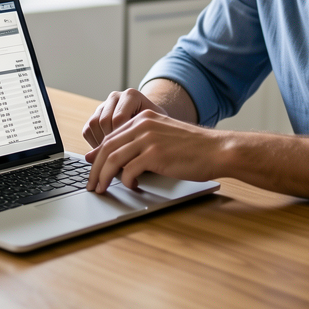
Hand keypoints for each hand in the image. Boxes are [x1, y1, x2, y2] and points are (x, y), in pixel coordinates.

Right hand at [82, 88, 166, 148]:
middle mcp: (115, 97)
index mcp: (131, 95)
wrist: (150, 120)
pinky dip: (94, 143)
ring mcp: (104, 105)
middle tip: (120, 155)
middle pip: (104, 121)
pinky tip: (107, 152)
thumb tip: (135, 155)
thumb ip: (146, 135)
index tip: (129, 152)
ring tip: (113, 154)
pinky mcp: (95, 115)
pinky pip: (87, 130)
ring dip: (101, 143)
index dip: (122, 138)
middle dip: (111, 142)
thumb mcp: (156, 127)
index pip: (118, 118)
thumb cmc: (155, 125)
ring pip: (93, 125)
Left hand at [85, 111, 229, 191]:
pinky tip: (132, 187)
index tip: (91, 170)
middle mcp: (143, 125)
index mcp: (143, 119)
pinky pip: (129, 170)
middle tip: (91, 185)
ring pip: (113, 159)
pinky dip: (126, 182)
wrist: (217, 150)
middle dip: (95, 169)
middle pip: (107, 148)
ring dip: (104, 177)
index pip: (111, 137)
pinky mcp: (155, 154)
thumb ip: (142, 142)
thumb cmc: (193, 148)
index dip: (98, 155)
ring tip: (102, 189)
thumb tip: (119, 159)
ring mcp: (148, 139)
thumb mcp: (164, 137)